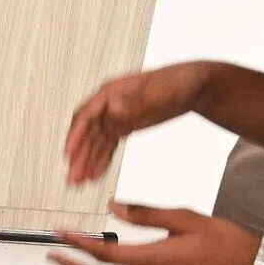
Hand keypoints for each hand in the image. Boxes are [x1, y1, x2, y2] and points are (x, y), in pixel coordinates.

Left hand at [50, 203, 259, 264]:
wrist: (248, 261)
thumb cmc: (222, 240)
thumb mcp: (185, 218)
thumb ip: (148, 214)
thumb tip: (114, 207)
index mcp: (153, 259)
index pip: (106, 253)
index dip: (79, 243)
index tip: (60, 232)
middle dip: (72, 264)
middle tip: (52, 249)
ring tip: (67, 258)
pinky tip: (103, 264)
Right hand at [65, 65, 207, 184]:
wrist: (195, 85)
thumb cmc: (178, 81)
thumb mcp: (159, 92)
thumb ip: (136, 102)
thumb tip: (113, 107)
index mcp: (114, 90)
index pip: (87, 113)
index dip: (76, 134)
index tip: (68, 154)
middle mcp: (111, 102)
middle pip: (88, 130)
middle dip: (79, 154)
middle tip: (73, 178)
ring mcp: (118, 114)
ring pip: (96, 141)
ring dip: (87, 161)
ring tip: (79, 183)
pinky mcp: (127, 124)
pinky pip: (109, 144)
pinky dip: (101, 159)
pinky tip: (96, 175)